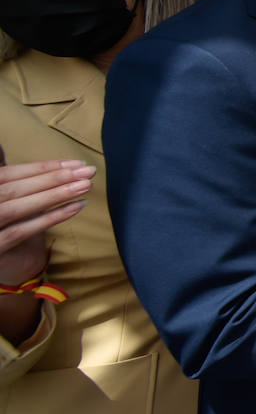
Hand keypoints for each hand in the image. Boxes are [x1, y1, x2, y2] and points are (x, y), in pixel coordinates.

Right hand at [0, 153, 93, 284]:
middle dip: (53, 178)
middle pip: (15, 189)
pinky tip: (75, 207)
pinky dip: (50, 218)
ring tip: (86, 185)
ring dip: (54, 195)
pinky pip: (22, 232)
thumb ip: (5, 178)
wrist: (1, 265)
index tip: (75, 163)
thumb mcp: (1, 197)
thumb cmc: (2, 222)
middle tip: (89, 171)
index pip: (9, 174)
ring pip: (18, 208)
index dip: (43, 167)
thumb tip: (1, 148)